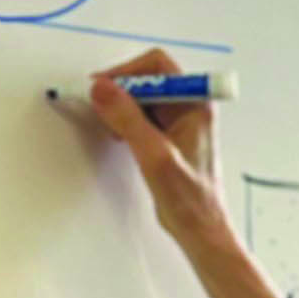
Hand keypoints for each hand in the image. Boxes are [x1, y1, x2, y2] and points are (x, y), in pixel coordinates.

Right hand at [71, 49, 298, 297]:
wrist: (200, 231)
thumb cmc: (191, 201)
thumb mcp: (155, 156)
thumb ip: (128, 119)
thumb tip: (102, 89)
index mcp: (196, 105)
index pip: (158, 66)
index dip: (126, 73)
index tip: (102, 88)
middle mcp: (189, 108)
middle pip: (146, 78)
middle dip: (120, 90)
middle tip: (98, 106)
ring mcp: (177, 122)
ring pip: (139, 98)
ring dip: (119, 107)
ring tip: (110, 127)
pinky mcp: (165, 137)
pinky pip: (139, 116)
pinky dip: (123, 121)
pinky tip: (117, 137)